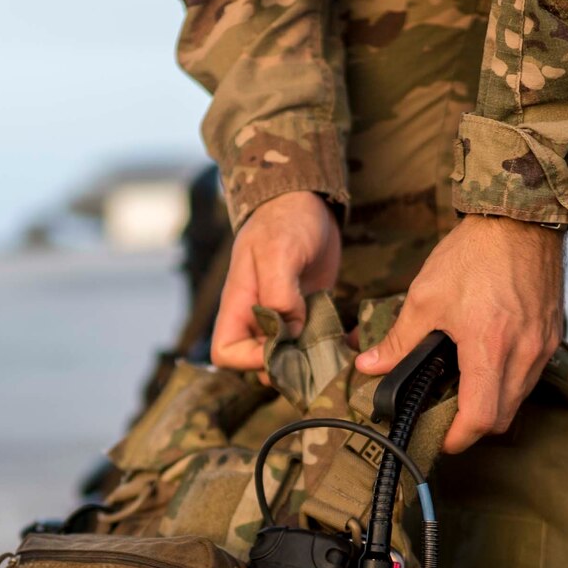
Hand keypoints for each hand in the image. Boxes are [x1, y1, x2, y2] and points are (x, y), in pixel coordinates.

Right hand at [210, 191, 341, 371]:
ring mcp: (281, 317)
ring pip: (286, 357)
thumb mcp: (278, 253)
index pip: (225, 352)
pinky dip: (323, 347)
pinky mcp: (305, 314)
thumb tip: (288, 333)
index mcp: (238, 304)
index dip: (249, 360)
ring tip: (330, 353)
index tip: (281, 347)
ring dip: (306, 361)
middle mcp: (255, 317)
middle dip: (284, 366)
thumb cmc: (285, 220)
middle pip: (257, 362)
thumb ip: (279, 295)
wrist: (307, 201)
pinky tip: (341, 341)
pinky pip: (309, 343)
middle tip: (314, 358)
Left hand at [355, 214, 565, 453]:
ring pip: (520, 398)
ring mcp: (544, 344)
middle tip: (447, 416)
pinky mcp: (553, 334)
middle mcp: (524, 352)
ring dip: (493, 403)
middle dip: (474, 425)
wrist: (520, 219)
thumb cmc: (476, 253)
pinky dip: (509, 381)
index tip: (441, 438)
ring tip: (464, 389)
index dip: (458, 438)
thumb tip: (369, 366)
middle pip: (503, 417)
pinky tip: (487, 363)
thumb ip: (398, 340)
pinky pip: (531, 374)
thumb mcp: (425, 297)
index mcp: (490, 346)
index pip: (480, 418)